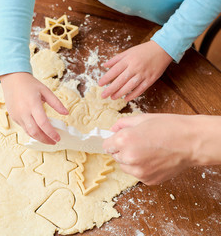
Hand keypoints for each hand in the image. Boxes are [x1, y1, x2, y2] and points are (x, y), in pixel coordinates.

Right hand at [0, 72, 68, 143]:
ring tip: (48, 140)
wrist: (12, 79)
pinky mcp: (13, 117)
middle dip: (45, 140)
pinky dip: (32, 132)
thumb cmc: (29, 84)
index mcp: (33, 104)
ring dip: (39, 138)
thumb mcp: (45, 90)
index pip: (43, 124)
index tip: (58, 138)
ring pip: (28, 132)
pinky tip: (39, 132)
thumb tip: (66, 113)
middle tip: (54, 142)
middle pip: (35, 132)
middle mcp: (24, 112)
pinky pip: (24, 128)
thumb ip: (56, 103)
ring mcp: (17, 115)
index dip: (51, 133)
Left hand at [98, 41, 172, 100]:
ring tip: (112, 97)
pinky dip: (133, 95)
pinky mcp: (151, 79)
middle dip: (111, 89)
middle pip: (121, 80)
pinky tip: (126, 98)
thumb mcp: (128, 51)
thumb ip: (116, 59)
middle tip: (103, 95)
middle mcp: (135, 67)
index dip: (106, 78)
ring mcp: (143, 74)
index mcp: (129, 60)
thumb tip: (104, 65)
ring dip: (120, 93)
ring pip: (130, 86)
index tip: (100, 84)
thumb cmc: (144, 50)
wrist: (163, 49)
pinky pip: (140, 89)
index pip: (115, 70)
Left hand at [102, 114, 220, 184]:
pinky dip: (142, 168)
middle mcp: (128, 158)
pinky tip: (154, 159)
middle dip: (122, 150)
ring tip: (148, 151)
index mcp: (124, 140)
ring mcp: (139, 171)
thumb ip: (122, 124)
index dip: (113, 141)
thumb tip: (112, 130)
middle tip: (139, 142)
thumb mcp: (142, 118)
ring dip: (131, 160)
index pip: (106, 146)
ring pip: (125, 167)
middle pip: (115, 156)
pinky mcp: (148, 180)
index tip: (119, 140)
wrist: (192, 142)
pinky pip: (138, 174)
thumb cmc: (169, 127)